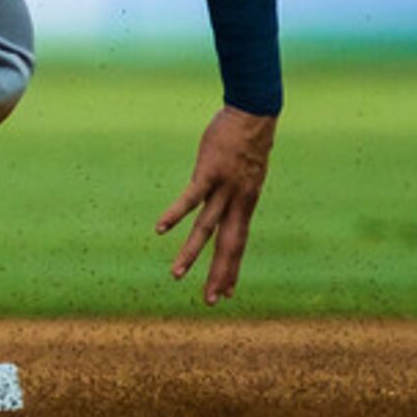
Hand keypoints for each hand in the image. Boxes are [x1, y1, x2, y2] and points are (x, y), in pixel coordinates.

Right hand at [155, 105, 276, 303]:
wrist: (255, 115)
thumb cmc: (248, 139)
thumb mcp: (248, 171)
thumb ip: (238, 187)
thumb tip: (233, 193)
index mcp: (246, 204)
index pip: (239, 244)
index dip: (233, 269)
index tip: (228, 293)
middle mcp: (238, 203)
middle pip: (228, 246)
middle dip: (219, 275)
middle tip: (211, 301)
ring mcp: (224, 189)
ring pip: (206, 229)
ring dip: (190, 253)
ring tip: (176, 274)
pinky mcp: (209, 173)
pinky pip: (190, 199)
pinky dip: (174, 214)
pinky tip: (160, 229)